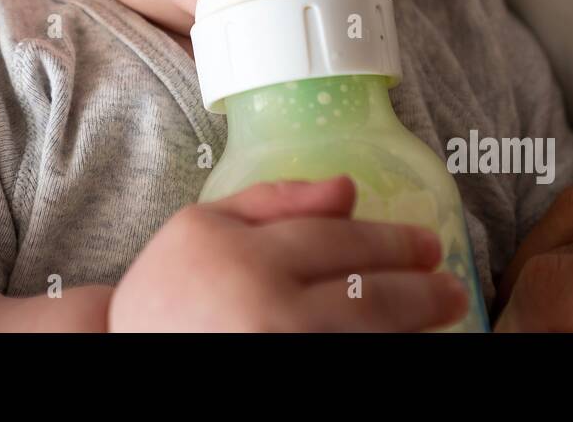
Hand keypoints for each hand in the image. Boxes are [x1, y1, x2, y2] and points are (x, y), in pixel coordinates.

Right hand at [108, 175, 469, 331]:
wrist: (123, 357)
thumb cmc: (166, 294)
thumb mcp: (200, 226)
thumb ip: (273, 199)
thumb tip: (349, 189)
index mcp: (245, 260)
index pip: (340, 242)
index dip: (393, 241)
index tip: (426, 245)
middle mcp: (269, 314)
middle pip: (368, 297)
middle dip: (421, 290)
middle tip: (450, 285)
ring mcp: (283, 357)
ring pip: (369, 338)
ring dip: (415, 325)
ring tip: (442, 313)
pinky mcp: (293, 385)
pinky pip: (352, 363)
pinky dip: (383, 351)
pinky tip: (403, 343)